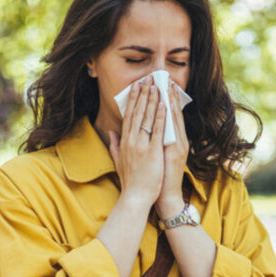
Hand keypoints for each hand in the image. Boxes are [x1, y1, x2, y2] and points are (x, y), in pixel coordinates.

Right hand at [108, 75, 166, 208]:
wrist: (136, 197)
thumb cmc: (131, 182)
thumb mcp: (118, 161)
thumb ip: (114, 145)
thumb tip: (111, 132)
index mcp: (124, 142)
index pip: (129, 115)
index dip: (133, 100)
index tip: (137, 87)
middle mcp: (131, 141)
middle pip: (138, 112)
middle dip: (143, 94)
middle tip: (148, 79)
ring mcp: (141, 145)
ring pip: (147, 118)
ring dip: (152, 100)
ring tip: (157, 85)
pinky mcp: (152, 152)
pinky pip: (157, 131)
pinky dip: (160, 117)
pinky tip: (164, 105)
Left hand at [155, 81, 189, 218]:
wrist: (165, 196)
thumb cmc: (157, 179)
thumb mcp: (152, 158)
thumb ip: (146, 143)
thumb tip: (129, 132)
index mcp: (172, 141)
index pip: (168, 116)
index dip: (164, 100)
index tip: (160, 84)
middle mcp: (178, 140)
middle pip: (173, 113)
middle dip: (168, 95)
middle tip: (163, 77)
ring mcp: (178, 145)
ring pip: (174, 118)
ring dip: (169, 100)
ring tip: (165, 84)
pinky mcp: (176, 152)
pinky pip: (172, 130)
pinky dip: (168, 117)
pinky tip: (164, 105)